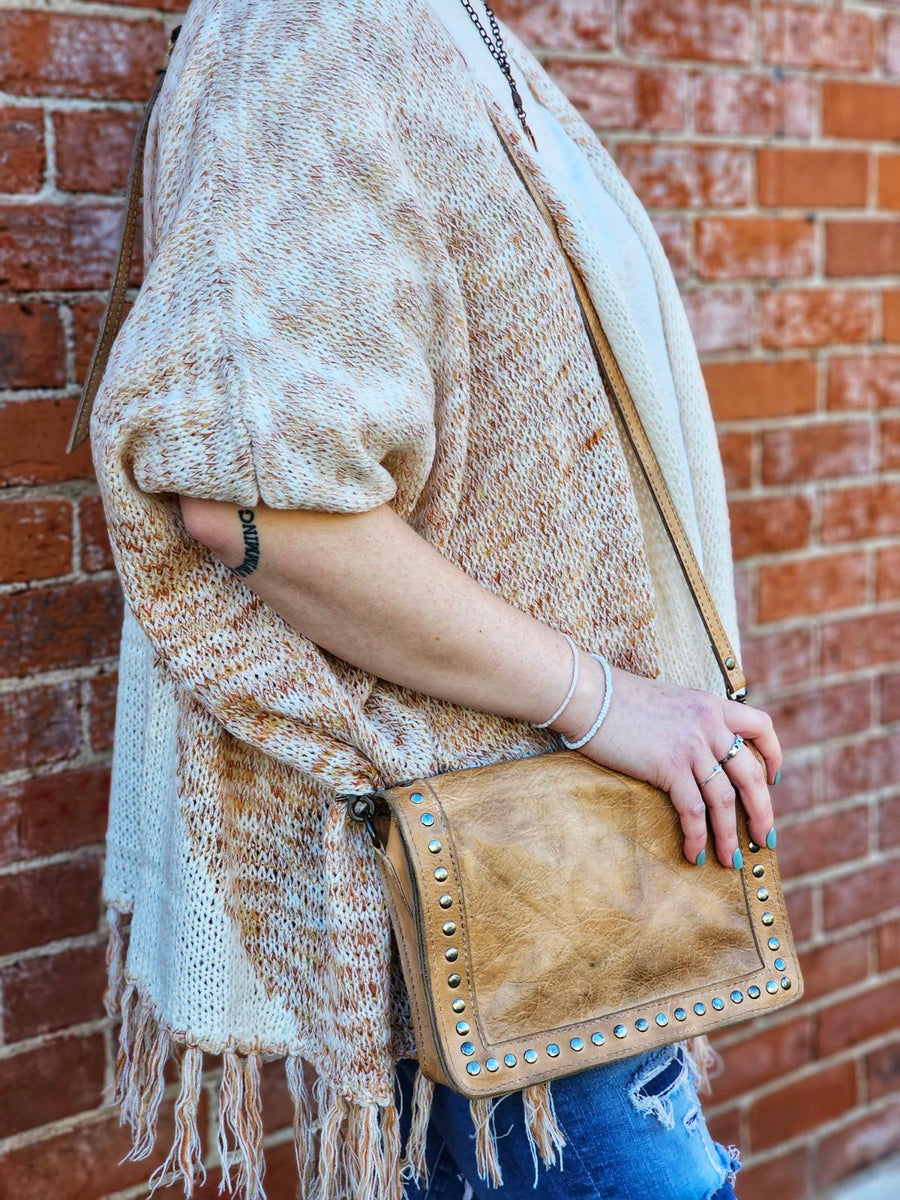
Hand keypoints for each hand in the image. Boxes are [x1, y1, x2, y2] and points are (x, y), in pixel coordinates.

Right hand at [551, 657, 781, 868]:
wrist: (591, 695)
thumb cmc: (617, 700)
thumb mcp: (668, 702)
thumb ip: (689, 722)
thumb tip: (695, 752)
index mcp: (710, 706)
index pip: (761, 726)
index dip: (773, 755)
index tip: (773, 779)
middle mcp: (708, 724)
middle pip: (751, 774)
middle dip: (762, 812)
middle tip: (764, 838)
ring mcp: (691, 745)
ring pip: (724, 799)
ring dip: (730, 834)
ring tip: (730, 860)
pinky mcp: (669, 765)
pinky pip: (693, 809)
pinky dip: (697, 836)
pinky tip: (694, 853)